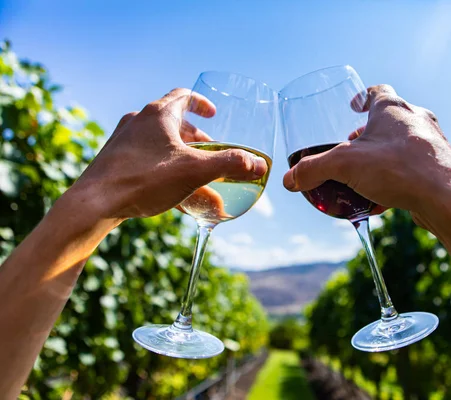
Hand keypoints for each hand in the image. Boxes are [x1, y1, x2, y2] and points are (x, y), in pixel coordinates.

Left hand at [66, 88, 266, 221]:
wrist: (94, 203)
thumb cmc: (143, 180)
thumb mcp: (194, 171)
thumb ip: (230, 165)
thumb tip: (259, 165)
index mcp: (158, 114)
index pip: (184, 96)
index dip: (202, 104)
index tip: (214, 114)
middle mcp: (138, 121)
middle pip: (173, 122)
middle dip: (196, 137)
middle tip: (210, 152)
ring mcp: (123, 140)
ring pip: (160, 142)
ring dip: (181, 155)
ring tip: (195, 175)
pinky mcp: (114, 160)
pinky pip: (146, 158)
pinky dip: (164, 168)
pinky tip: (173, 193)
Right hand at [283, 84, 450, 224]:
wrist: (446, 197)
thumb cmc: (399, 169)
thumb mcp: (345, 166)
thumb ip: (313, 170)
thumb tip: (289, 180)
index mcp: (393, 108)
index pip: (377, 92)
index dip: (362, 98)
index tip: (353, 107)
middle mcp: (416, 120)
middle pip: (389, 119)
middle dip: (369, 133)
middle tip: (353, 147)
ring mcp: (431, 142)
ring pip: (403, 143)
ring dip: (384, 154)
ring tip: (367, 173)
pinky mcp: (439, 166)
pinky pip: (413, 166)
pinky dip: (397, 175)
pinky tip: (384, 196)